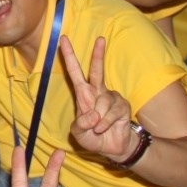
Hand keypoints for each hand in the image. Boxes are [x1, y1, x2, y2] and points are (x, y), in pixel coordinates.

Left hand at [61, 37, 135, 162]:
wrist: (111, 148)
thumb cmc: (92, 137)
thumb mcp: (78, 134)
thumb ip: (80, 125)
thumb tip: (93, 115)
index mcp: (83, 95)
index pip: (75, 72)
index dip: (69, 56)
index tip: (63, 40)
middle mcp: (97, 92)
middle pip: (97, 70)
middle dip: (98, 54)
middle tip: (100, 38)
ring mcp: (111, 97)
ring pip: (102, 102)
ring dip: (98, 119)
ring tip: (97, 128)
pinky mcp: (122, 106)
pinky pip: (112, 113)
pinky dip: (106, 124)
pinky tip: (104, 128)